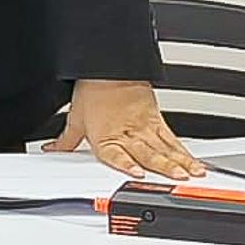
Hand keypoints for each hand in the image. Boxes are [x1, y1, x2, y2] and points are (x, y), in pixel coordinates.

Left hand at [48, 80, 206, 178]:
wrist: (109, 67)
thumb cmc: (92, 91)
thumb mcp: (75, 118)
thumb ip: (66, 141)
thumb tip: (52, 150)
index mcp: (106, 138)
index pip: (117, 154)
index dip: (127, 165)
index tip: (137, 173)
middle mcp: (128, 135)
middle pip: (148, 152)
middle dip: (164, 166)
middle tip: (178, 177)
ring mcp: (145, 128)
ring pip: (164, 148)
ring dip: (179, 161)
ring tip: (192, 172)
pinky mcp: (157, 121)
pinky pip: (172, 139)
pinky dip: (183, 151)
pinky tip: (193, 162)